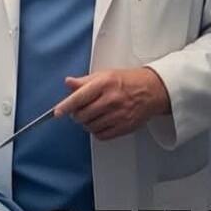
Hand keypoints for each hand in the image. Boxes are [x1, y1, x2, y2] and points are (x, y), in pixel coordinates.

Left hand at [54, 67, 169, 139]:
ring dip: (87, 123)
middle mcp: (111, 99)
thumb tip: (68, 83)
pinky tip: (102, 122)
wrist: (152, 90)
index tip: (57, 112)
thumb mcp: (105, 75)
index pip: (79, 97)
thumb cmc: (128, 81)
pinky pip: (101, 135)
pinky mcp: (124, 127)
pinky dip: (97, 131)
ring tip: (94, 115)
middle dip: (77, 115)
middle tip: (81, 110)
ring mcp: (118, 114)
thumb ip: (85, 81)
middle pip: (82, 115)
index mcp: (105, 84)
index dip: (66, 106)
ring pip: (90, 126)